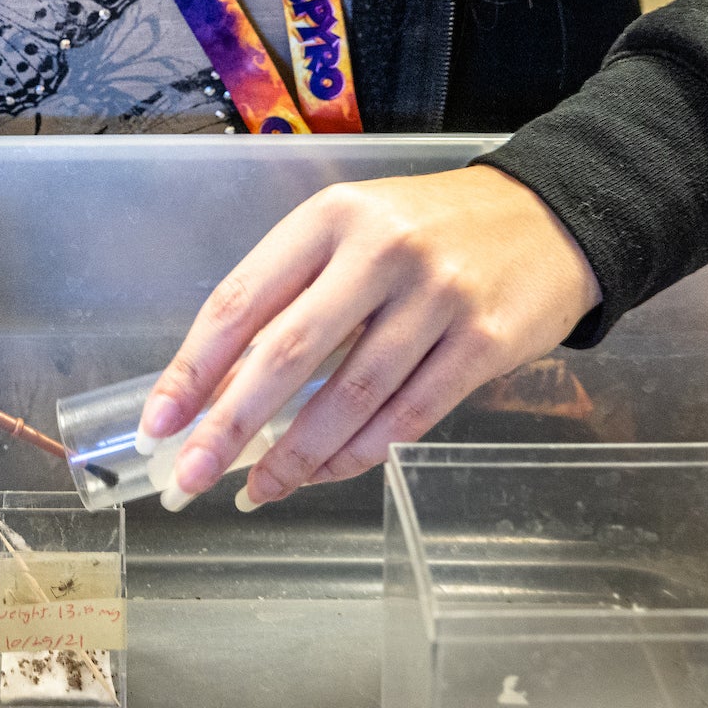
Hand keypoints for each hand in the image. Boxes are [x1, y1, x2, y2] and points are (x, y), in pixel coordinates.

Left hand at [138, 165, 598, 508]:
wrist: (547, 218)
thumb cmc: (428, 231)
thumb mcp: (353, 232)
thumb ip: (293, 295)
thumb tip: (220, 387)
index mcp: (330, 218)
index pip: (242, 298)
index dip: (193, 367)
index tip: (160, 422)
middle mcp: (379, 251)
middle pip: (287, 353)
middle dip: (230, 424)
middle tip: (190, 477)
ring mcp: (437, 297)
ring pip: (348, 397)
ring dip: (295, 456)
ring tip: (259, 490)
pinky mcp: (483, 342)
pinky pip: (407, 416)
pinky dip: (360, 455)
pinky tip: (325, 474)